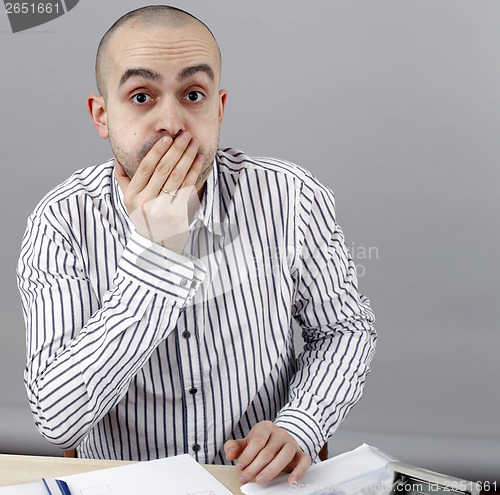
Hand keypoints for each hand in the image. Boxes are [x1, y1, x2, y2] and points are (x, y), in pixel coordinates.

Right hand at [114, 132, 203, 252]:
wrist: (156, 246)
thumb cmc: (144, 218)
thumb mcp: (129, 201)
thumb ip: (123, 179)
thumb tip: (117, 158)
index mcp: (132, 197)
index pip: (146, 168)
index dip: (157, 151)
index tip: (167, 138)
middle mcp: (145, 203)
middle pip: (163, 170)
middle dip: (175, 150)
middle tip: (185, 136)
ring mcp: (162, 210)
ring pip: (176, 177)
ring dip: (187, 157)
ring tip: (194, 144)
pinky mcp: (178, 215)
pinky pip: (187, 189)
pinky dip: (194, 172)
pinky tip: (199, 160)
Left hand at [224, 420, 311, 485]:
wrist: (280, 441)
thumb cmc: (262, 443)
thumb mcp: (247, 442)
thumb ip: (235, 447)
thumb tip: (229, 454)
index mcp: (265, 427)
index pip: (257, 440)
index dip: (247, 455)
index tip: (240, 467)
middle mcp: (280, 433)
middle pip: (268, 450)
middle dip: (255, 467)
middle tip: (245, 477)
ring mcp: (291, 442)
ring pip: (285, 455)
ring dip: (272, 470)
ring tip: (261, 480)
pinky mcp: (301, 453)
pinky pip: (304, 461)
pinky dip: (299, 471)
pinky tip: (291, 480)